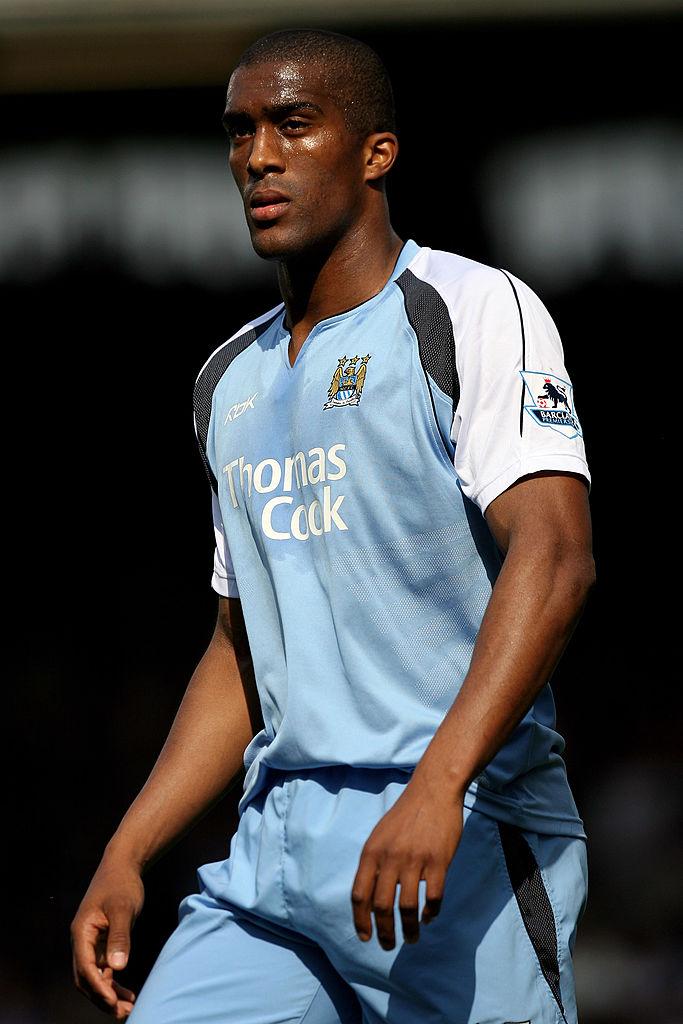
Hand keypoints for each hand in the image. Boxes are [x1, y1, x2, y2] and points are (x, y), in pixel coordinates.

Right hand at [71, 855, 144, 1018]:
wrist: (122, 866)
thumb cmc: (121, 883)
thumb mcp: (123, 908)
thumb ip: (120, 937)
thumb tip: (117, 968)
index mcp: (81, 932)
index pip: (85, 968)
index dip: (98, 988)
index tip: (112, 1002)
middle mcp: (82, 941)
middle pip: (85, 979)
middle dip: (102, 998)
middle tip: (122, 1013)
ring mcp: (91, 944)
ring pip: (94, 978)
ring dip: (108, 995)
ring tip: (128, 1009)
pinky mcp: (102, 944)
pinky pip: (103, 971)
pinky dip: (113, 984)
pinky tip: (127, 995)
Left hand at [351, 773, 463, 949]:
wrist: (433, 790)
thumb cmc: (406, 814)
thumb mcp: (380, 835)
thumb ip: (374, 862)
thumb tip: (369, 897)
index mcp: (372, 852)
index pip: (360, 894)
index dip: (361, 920)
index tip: (366, 937)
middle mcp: (390, 858)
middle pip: (382, 906)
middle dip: (385, 932)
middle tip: (389, 945)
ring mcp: (415, 860)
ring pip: (407, 907)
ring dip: (409, 929)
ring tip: (412, 938)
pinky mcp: (438, 861)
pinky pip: (433, 897)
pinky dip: (430, 913)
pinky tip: (428, 917)